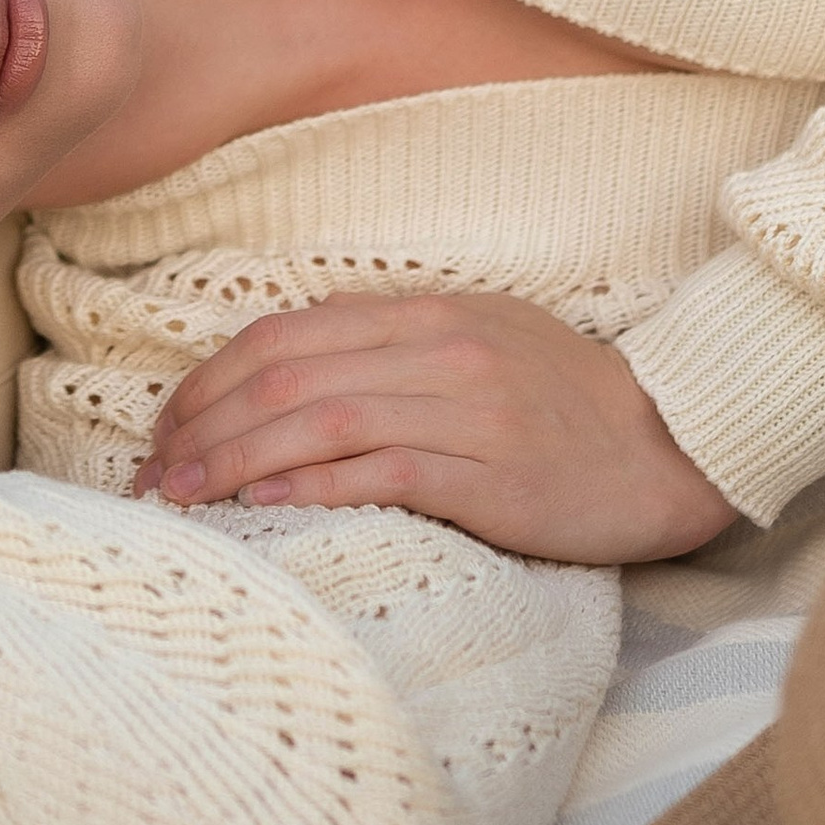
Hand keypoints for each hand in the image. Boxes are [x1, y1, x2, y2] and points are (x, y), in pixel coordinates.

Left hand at [134, 288, 733, 566]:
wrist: (672, 443)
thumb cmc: (563, 402)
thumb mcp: (475, 344)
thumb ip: (390, 347)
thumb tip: (289, 370)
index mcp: (425, 315)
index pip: (284, 336)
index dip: (209, 381)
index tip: (165, 431)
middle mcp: (438, 350)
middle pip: (286, 375)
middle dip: (203, 425)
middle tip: (153, 477)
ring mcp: (466, 410)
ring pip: (320, 420)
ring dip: (237, 460)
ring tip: (185, 499)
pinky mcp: (493, 474)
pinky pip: (384, 470)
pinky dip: (314, 486)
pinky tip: (265, 508)